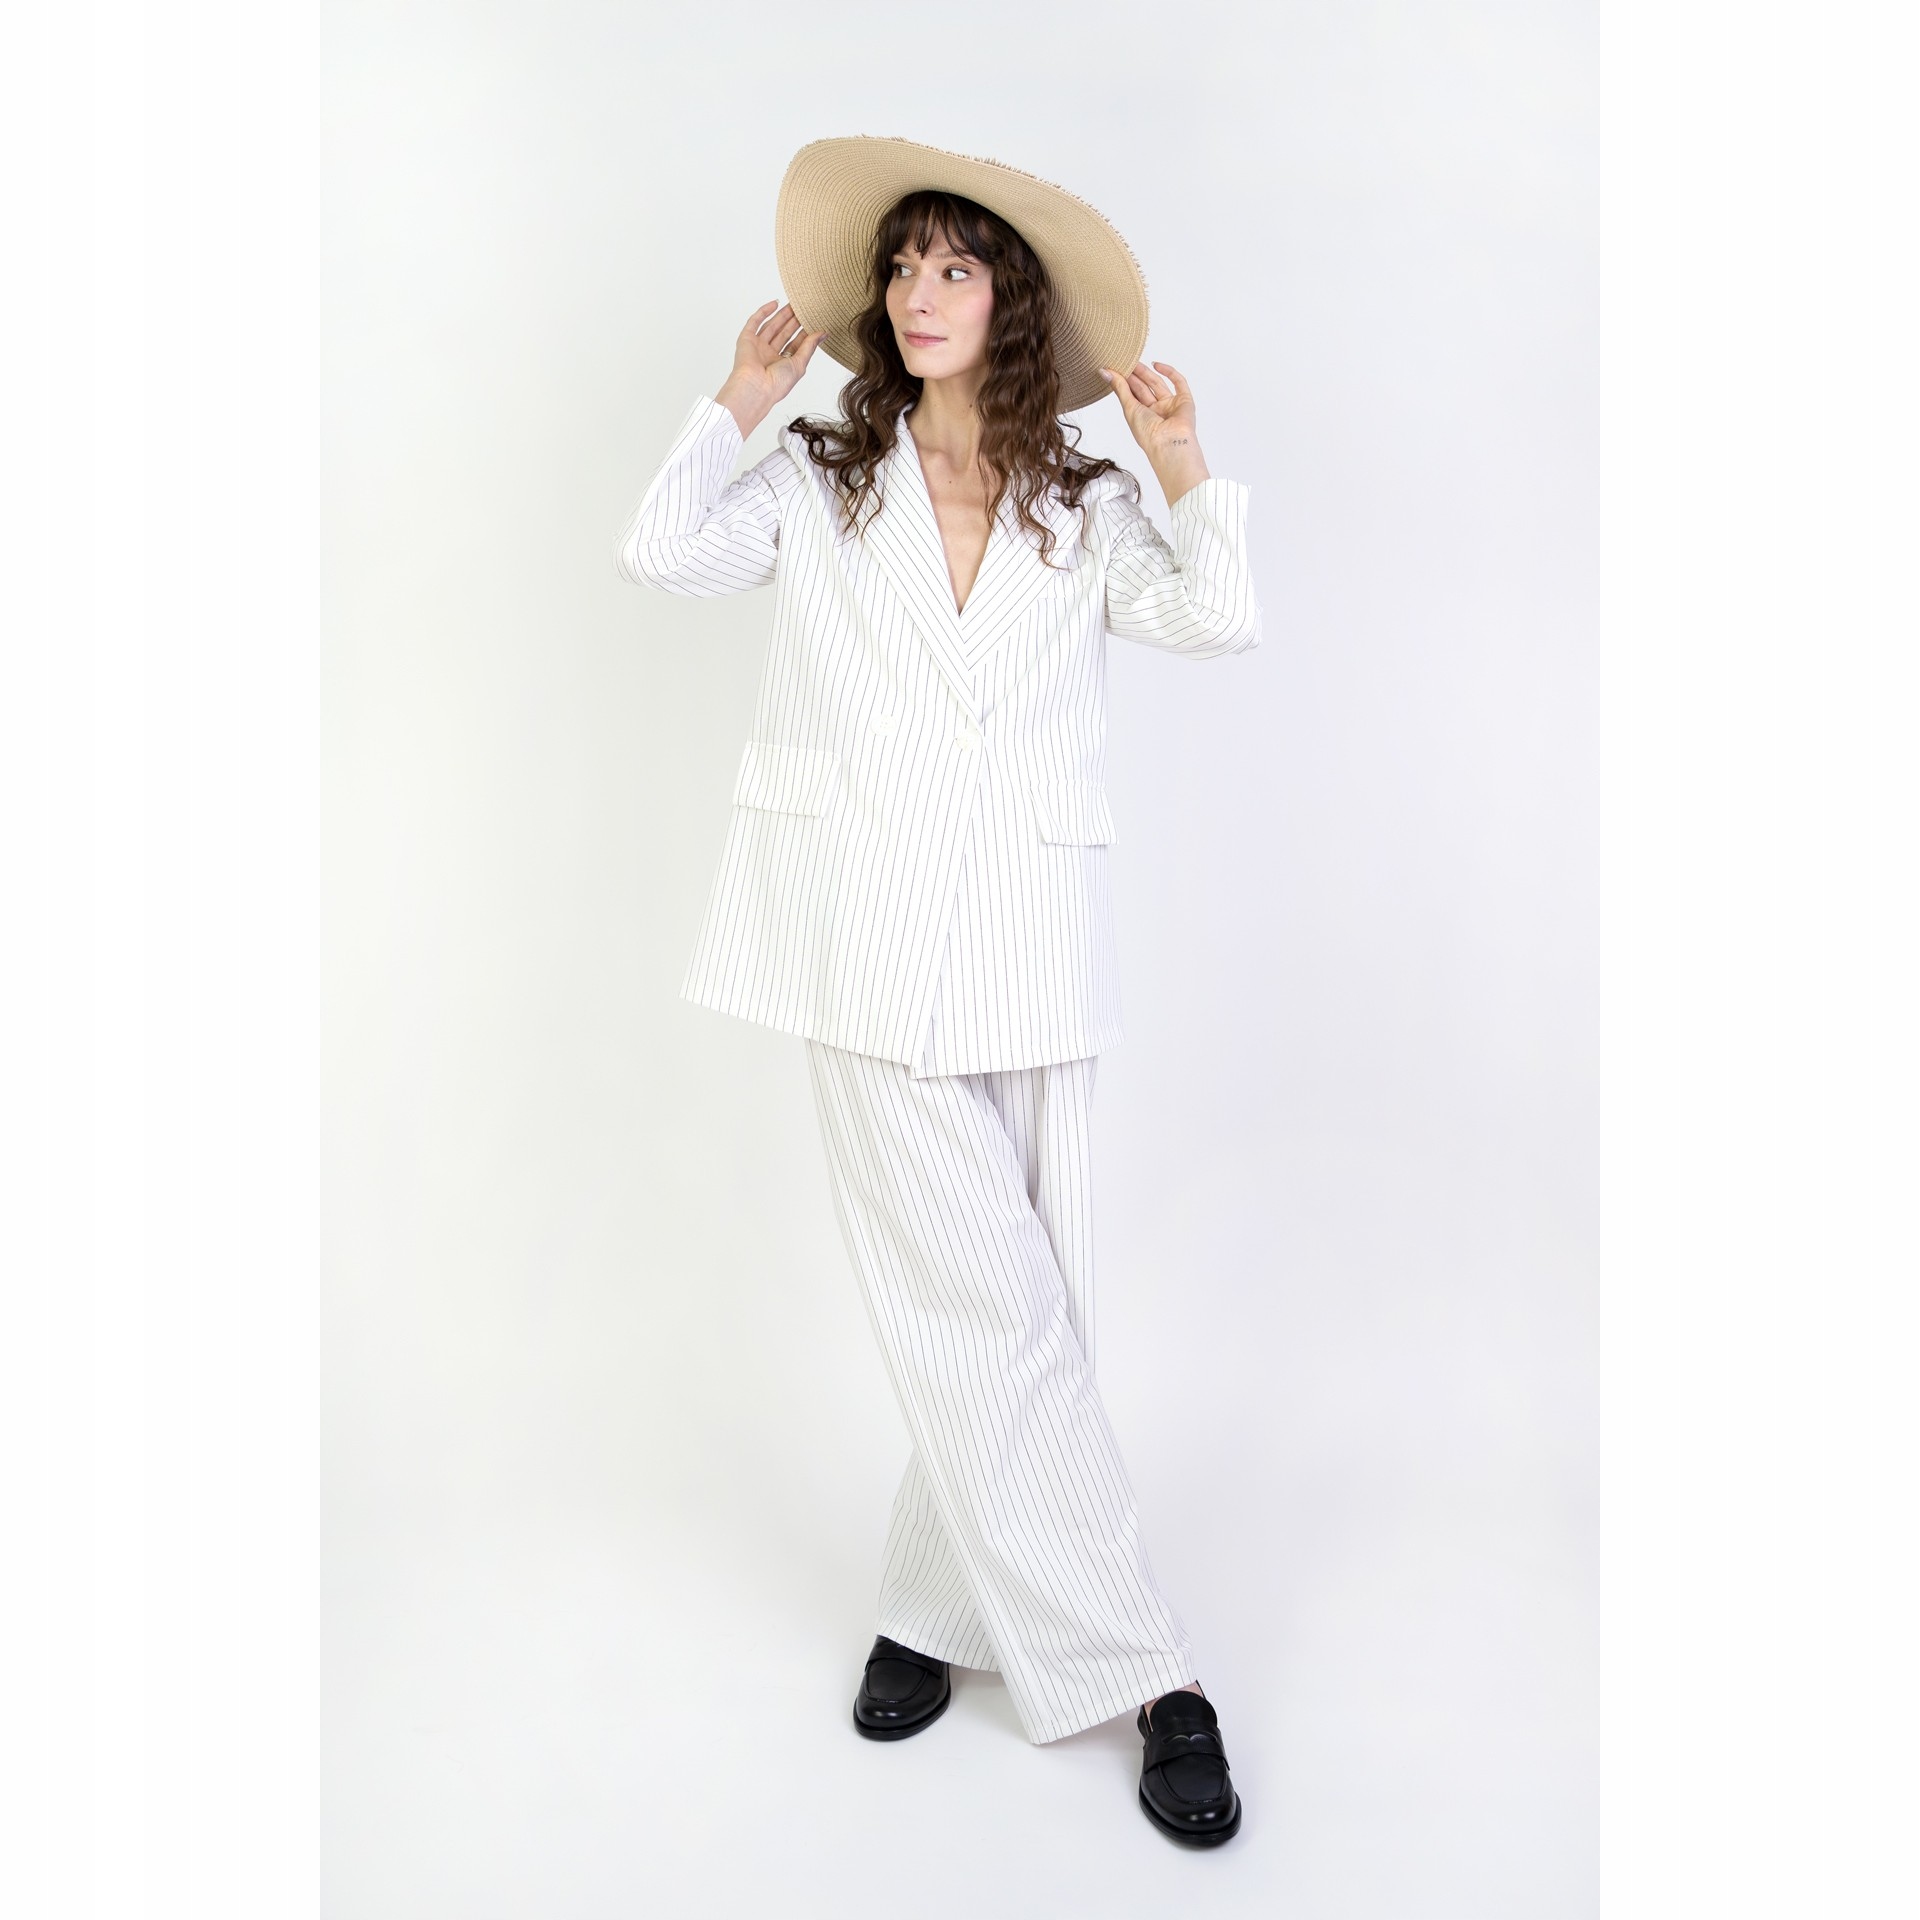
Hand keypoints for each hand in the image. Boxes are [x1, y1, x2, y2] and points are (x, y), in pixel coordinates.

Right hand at [715, 301, 825, 436]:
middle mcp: (769, 355)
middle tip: (804, 307)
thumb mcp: (800, 363)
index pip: (795, 344)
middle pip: (783, 333)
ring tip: (794, 303)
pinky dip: (764, 312)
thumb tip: (823, 333)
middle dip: (793, 321)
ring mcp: (758, 347)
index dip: (804, 332)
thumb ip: (810, 346)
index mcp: (782, 364)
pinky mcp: (746, 340)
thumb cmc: (777, 383)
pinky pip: (755, 322)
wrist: (756, 387)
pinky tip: (775, 303)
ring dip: (782, 315)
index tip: (813, 321)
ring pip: (771, 326)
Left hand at [1099, 359, 1210, 501]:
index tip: (1115, 369)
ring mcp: (1171, 406)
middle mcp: (1157, 411)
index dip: (1125, 382)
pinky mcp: (1185, 401)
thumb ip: (1119, 388)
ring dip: (1147, 373)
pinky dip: (1169, 372)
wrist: (1168, 443)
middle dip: (1135, 375)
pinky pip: (1179, 383)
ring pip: (1159, 384)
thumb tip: (1104, 371)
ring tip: (1135, 361)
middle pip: (1145, 388)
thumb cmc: (1148, 434)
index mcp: (1143, 417)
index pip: (1133, 395)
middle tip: (1125, 361)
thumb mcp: (1129, 407)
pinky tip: (1156, 365)